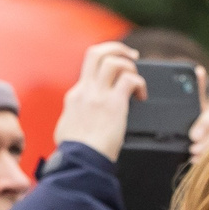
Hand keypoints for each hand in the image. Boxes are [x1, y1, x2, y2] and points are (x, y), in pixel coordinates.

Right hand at [51, 42, 143, 160]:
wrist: (80, 161)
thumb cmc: (74, 153)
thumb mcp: (66, 128)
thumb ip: (74, 117)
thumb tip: (76, 119)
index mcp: (75, 96)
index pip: (89, 68)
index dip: (106, 65)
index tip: (118, 71)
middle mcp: (86, 90)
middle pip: (96, 52)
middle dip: (116, 48)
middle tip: (131, 55)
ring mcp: (99, 95)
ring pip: (113, 61)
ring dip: (130, 66)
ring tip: (137, 81)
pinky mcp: (114, 104)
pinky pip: (130, 79)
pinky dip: (140, 83)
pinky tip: (142, 96)